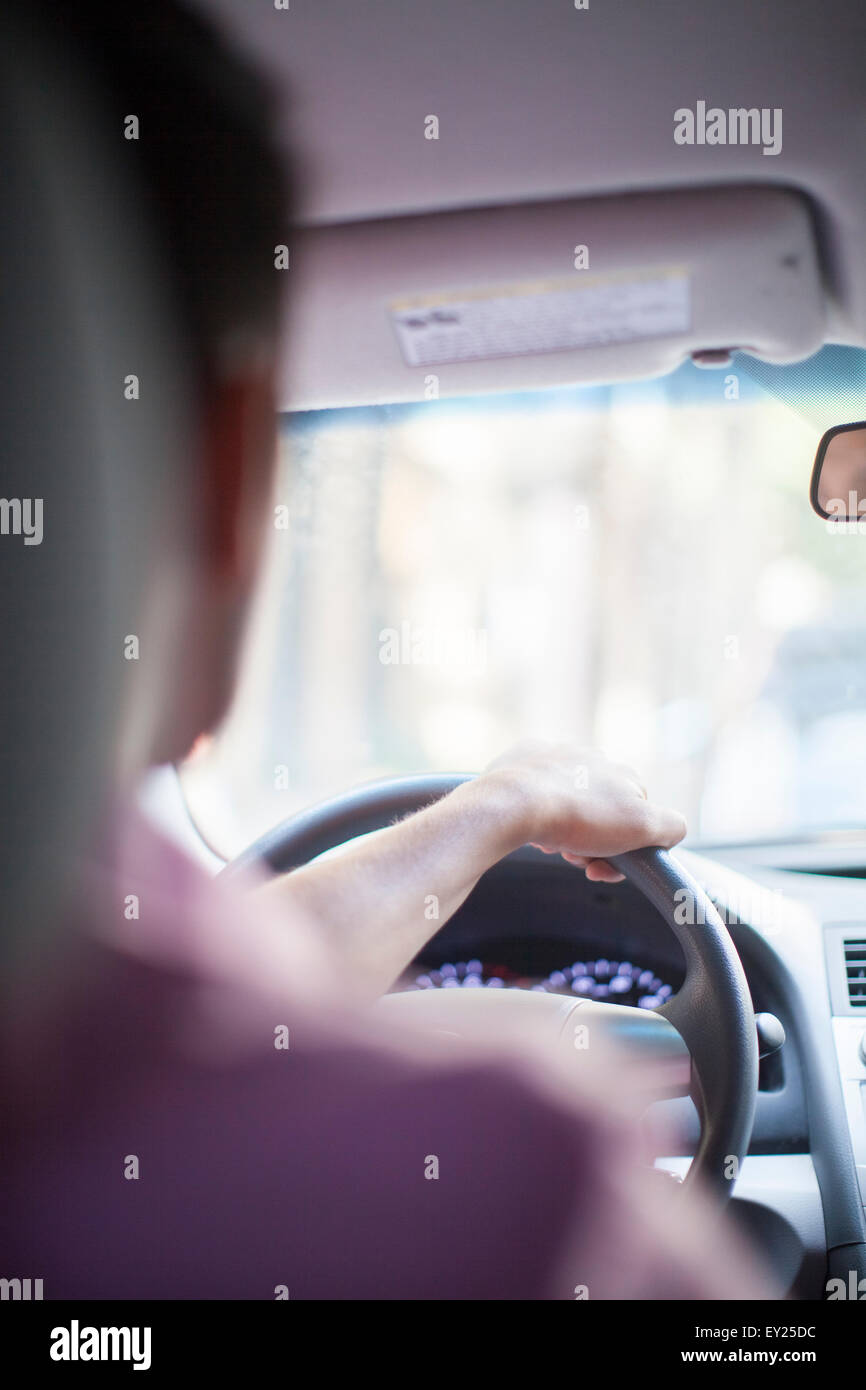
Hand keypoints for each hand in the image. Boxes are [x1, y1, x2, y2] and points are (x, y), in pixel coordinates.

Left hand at [480, 740, 686, 881]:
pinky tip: (530, 825)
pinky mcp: (519, 760)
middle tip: (574, 858)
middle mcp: (590, 757)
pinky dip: (534, 811)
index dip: (623, 849)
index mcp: (622, 772)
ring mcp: (553, 755)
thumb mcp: (642, 826)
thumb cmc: (577, 817)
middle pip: (599, 813)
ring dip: (563, 832)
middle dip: (592, 842)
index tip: (602, 866)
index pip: (635, 817)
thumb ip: (671, 826)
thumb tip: (673, 829)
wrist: (513, 804)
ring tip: (550, 844)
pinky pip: (533, 791)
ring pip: (566, 804)